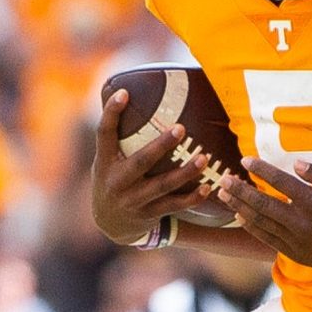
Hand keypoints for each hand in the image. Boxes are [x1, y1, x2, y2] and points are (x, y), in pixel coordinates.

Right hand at [91, 88, 213, 245]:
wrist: (109, 222)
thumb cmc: (114, 178)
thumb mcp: (107, 158)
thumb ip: (118, 134)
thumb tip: (129, 89)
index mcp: (105, 162)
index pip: (104, 133)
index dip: (112, 113)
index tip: (125, 93)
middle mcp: (117, 182)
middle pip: (140, 162)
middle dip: (161, 146)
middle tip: (181, 128)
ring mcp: (133, 201)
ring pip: (162, 186)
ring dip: (184, 173)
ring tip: (203, 158)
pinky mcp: (148, 215)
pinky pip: (173, 206)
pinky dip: (191, 198)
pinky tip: (207, 188)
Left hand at [215, 158, 311, 272]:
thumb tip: (297, 165)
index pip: (280, 182)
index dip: (260, 170)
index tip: (245, 160)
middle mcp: (301, 222)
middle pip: (263, 203)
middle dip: (240, 189)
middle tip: (224, 178)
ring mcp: (297, 240)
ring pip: (261, 222)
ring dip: (240, 207)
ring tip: (224, 195)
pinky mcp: (296, 253)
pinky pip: (268, 239)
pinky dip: (252, 228)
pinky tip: (240, 217)